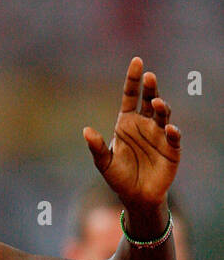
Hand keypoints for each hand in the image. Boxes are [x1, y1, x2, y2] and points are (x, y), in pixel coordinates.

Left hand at [82, 57, 180, 218]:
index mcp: (127, 122)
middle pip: (149, 99)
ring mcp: (159, 134)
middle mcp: (145, 124)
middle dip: (150, 87)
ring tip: (157, 103)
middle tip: (149, 76)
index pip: (130, 95)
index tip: (137, 61)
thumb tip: (86, 131)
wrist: (136, 197)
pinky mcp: (172, 148)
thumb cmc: (119, 178)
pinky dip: (172, 132)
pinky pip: (173, 137)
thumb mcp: (104, 163)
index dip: (133, 79)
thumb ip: (96, 147)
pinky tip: (168, 129)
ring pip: (163, 115)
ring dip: (161, 107)